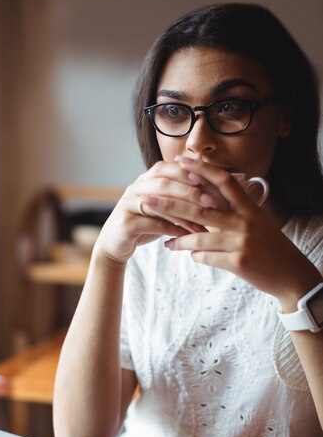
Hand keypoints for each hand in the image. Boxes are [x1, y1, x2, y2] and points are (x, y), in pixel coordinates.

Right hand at [93, 160, 223, 263]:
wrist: (115, 245)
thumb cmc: (144, 225)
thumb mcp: (162, 208)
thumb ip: (179, 197)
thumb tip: (211, 191)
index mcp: (144, 180)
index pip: (166, 168)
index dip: (187, 172)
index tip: (209, 181)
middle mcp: (134, 188)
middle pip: (162, 183)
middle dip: (189, 191)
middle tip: (211, 203)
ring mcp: (127, 204)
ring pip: (157, 202)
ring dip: (182, 212)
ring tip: (202, 222)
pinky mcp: (124, 222)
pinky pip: (151, 223)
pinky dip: (170, 228)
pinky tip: (185, 235)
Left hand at [142, 159, 320, 305]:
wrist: (290, 275)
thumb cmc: (269, 246)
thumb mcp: (256, 221)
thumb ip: (233, 210)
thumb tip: (206, 199)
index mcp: (249, 207)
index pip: (222, 181)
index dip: (200, 169)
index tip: (179, 160)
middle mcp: (245, 220)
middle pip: (200, 208)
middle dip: (169, 204)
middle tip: (146, 201)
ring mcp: (241, 241)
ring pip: (198, 237)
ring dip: (178, 239)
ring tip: (166, 241)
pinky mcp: (238, 262)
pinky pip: (206, 257)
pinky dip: (195, 255)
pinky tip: (189, 255)